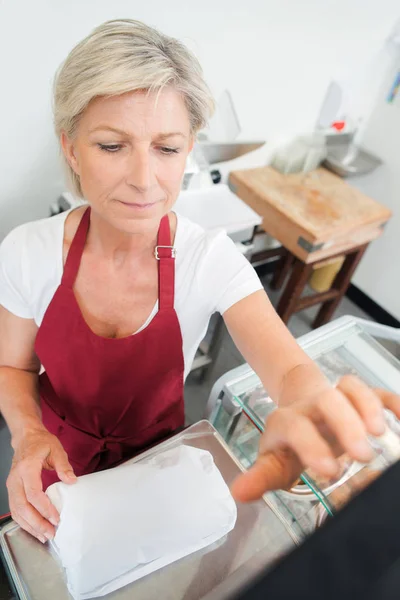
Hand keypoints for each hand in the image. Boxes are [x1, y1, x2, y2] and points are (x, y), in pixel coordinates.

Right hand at [6, 427, 75, 542]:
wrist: (26, 437)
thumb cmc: (41, 442)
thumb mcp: (56, 449)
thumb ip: (64, 465)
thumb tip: (72, 481)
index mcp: (27, 467)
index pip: (33, 493)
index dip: (44, 508)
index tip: (56, 518)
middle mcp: (15, 478)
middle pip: (22, 506)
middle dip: (37, 523)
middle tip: (51, 533)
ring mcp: (11, 485)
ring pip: (16, 511)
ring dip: (29, 526)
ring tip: (44, 536)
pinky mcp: (12, 490)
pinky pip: (15, 510)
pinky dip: (24, 522)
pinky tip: (34, 528)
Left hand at [231, 376, 399, 501]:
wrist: (300, 405)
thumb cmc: (291, 441)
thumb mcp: (274, 461)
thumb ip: (261, 476)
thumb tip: (238, 493)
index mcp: (289, 421)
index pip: (295, 426)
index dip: (311, 445)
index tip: (329, 471)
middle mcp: (313, 404)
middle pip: (326, 401)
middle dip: (345, 424)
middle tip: (363, 456)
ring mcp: (338, 396)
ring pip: (351, 388)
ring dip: (367, 405)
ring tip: (381, 433)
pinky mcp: (360, 397)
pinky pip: (378, 391)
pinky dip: (391, 402)